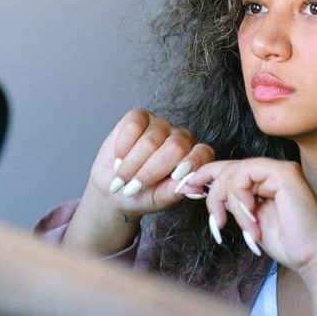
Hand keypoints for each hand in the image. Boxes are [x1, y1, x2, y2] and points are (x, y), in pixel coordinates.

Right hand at [63, 109, 212, 254]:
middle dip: (150, 171)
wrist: (114, 186)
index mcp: (193, 158)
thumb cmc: (141, 195)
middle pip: (175, 147)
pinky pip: (133, 125)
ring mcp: (160, 125)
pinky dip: (123, 146)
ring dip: (131, 164)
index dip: (192, 163)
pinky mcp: (139, 117)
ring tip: (122, 179)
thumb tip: (196, 189)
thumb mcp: (159, 199)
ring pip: (151, 140)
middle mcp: (180, 138)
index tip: (175, 177)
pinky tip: (119, 159)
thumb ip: (176, 191)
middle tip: (133, 188)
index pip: (202, 153)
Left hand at [190, 158, 316, 273]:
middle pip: (227, 168)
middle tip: (215, 219)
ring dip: (227, 202)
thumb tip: (204, 191)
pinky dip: (239, 198)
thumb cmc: (287, 244)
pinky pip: (245, 175)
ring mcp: (279, 169)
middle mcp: (272, 170)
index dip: (204, 177)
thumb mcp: (249, 220)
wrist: (313, 257)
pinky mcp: (284, 173)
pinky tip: (249, 217)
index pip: (228, 169)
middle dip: (211, 192)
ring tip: (234, 225)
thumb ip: (233, 204)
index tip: (185, 189)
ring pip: (233, 172)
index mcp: (265, 180)